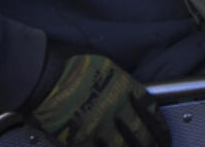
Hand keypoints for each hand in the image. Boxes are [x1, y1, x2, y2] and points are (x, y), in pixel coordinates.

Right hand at [27, 53, 171, 146]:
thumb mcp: (104, 66)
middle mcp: (116, 110)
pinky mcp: (80, 140)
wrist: (42, 76)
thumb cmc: (68, 64)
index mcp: (123, 89)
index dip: (158, 125)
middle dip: (150, 143)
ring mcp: (99, 127)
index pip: (149, 111)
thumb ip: (119, 82)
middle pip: (141, 134)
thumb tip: (128, 94)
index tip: (162, 133)